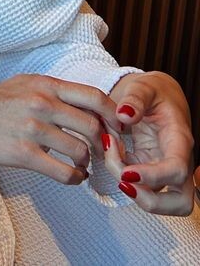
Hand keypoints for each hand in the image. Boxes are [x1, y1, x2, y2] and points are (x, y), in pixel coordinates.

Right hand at [0, 74, 121, 184]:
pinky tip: (74, 176)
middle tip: (104, 151)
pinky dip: (75, 178)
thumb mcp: (30, 84)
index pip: (94, 97)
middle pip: (93, 127)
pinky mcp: (24, 154)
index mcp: (46, 85)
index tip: (118, 127)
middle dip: (105, 143)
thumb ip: (59, 92)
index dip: (113, 114)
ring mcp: (33, 129)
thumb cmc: (1, 100)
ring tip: (83, 163)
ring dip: (87, 161)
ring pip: (80, 151)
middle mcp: (42, 104)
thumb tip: (93, 106)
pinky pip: (63, 172)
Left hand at [104, 71, 194, 215]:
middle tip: (121, 179)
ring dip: (133, 191)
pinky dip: (122, 176)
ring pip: (160, 202)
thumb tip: (124, 114)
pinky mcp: (151, 171)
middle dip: (148, 200)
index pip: (177, 170)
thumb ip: (135, 98)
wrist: (156, 95)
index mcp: (179, 139)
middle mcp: (177, 161)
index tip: (126, 173)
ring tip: (112, 159)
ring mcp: (165, 170)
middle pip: (180, 203)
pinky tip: (111, 150)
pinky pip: (140, 186)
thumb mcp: (144, 87)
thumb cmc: (152, 92)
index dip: (153, 177)